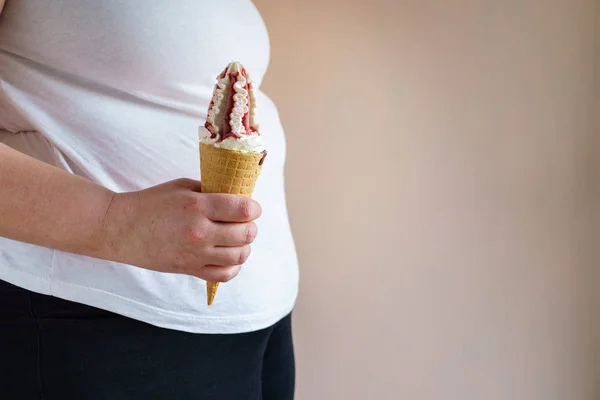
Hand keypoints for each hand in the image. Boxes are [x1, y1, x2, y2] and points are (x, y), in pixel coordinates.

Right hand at [100, 178, 260, 281]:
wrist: (121, 228)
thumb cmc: (151, 202)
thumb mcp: (182, 187)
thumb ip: (211, 192)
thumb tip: (237, 197)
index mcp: (198, 206)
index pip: (242, 210)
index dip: (253, 208)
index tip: (251, 207)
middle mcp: (200, 232)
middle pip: (245, 234)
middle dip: (251, 226)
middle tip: (245, 222)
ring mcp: (196, 254)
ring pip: (239, 256)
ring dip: (245, 246)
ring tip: (238, 239)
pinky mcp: (190, 269)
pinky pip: (224, 275)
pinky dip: (233, 267)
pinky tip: (229, 257)